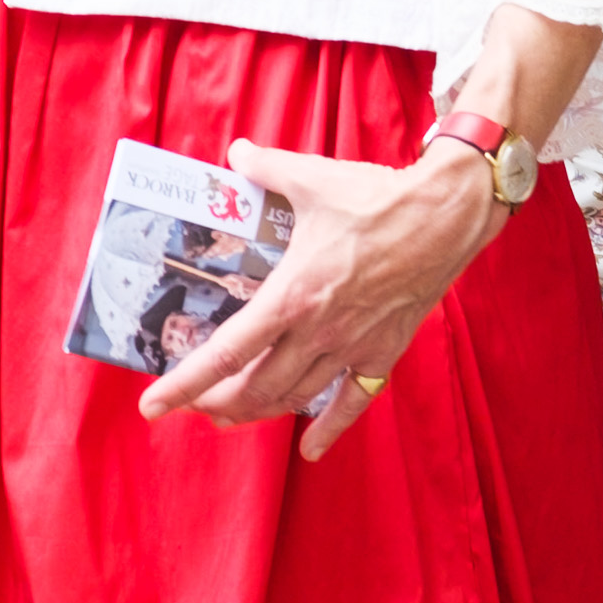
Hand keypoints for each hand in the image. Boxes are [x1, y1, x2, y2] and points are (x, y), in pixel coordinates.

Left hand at [142, 134, 498, 460]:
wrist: (449, 214)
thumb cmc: (379, 197)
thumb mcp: (312, 178)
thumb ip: (266, 168)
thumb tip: (237, 153)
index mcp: (292, 295)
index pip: (226, 353)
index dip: (184, 384)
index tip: (154, 405)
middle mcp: (319, 331)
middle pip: (255, 387)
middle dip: (214, 403)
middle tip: (191, 404)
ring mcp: (353, 346)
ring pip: (295, 398)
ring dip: (256, 412)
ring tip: (229, 415)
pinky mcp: (384, 351)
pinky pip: (353, 402)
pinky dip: (329, 429)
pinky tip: (309, 449)